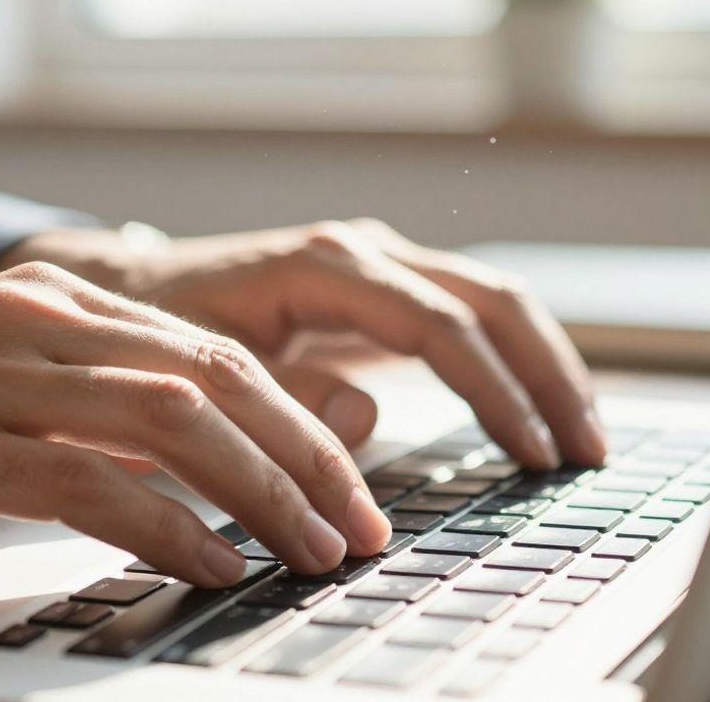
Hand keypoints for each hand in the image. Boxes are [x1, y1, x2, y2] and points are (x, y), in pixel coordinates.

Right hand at [0, 265, 391, 586]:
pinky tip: (213, 564)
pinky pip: (88, 480)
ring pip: (169, 420)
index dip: (300, 420)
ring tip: (311, 552)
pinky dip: (168, 526)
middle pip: (215, 378)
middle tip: (360, 527)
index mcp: (55, 304)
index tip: (352, 487)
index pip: (214, 353)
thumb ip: (98, 409)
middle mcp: (36, 322)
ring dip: (260, 492)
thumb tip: (212, 454)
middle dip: (307, 457)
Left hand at [7, 220, 605, 468]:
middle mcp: (364, 253)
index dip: (495, 393)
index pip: (442, 326)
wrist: (124, 290)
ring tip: (579, 436)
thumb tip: (368, 414)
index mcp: (326, 266)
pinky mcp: (379, 292)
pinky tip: (532, 411)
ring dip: (542, 366)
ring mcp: (377, 266)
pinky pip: (466, 317)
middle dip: (547, 375)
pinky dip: (509, 363)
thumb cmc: (157, 332)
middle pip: (492, 300)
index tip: (533, 456)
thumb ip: (279, 397)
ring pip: (493, 301)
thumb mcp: (205, 372)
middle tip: (584, 453)